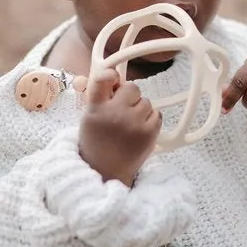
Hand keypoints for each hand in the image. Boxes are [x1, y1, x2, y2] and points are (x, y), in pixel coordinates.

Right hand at [78, 69, 160, 187]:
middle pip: (131, 88)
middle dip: (129, 96)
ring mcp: (134, 123)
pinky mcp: (149, 133)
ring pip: (146, 101)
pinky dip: (150, 120)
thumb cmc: (97, 143)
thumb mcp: (90, 118)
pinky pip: (156, 114)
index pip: (102, 80)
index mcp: (96, 109)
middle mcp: (115, 113)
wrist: (106, 172)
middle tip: (123, 109)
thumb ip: (100, 97)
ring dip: (140, 109)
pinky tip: (139, 130)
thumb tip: (115, 77)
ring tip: (130, 125)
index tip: (113, 77)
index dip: (110, 74)